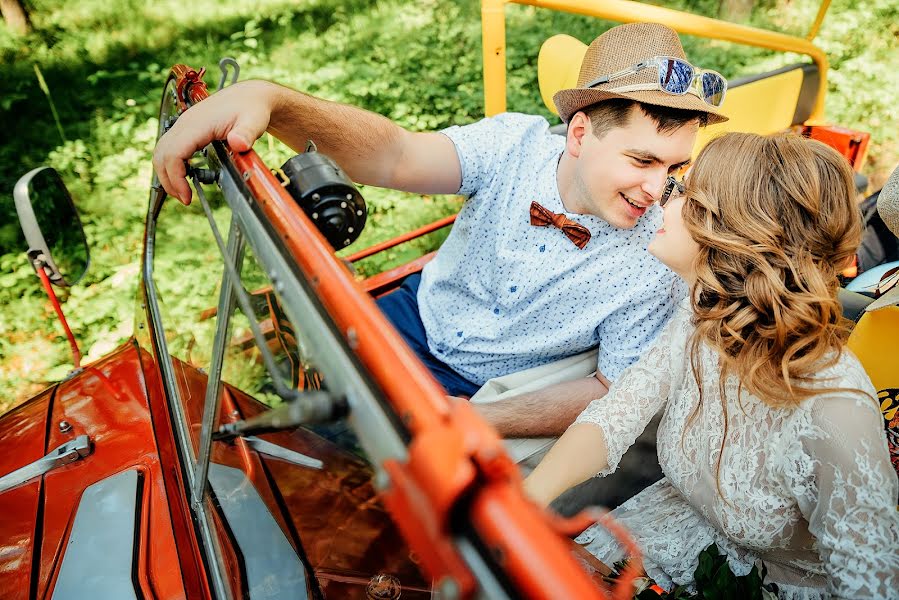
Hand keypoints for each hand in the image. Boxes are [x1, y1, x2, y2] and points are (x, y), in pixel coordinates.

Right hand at [152, 80, 274, 204]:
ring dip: (167, 173)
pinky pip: (170, 148)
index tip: (187, 197)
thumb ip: (247, 133)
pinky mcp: (186, 129)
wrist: (249, 96)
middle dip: (168, 180)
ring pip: (162, 151)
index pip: (173, 153)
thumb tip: (238, 144)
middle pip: (162, 154)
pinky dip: (171, 164)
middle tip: (185, 199)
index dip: (176, 178)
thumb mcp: (255, 121)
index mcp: (197, 124)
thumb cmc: (252, 108)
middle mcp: (185, 124)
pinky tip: (185, 177)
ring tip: (183, 192)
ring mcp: (184, 125)